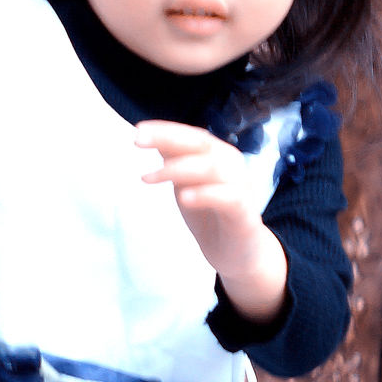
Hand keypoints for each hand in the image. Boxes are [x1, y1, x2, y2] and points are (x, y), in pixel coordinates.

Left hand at [135, 120, 286, 319]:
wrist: (237, 251)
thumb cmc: (208, 211)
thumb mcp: (185, 182)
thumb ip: (174, 160)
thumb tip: (150, 136)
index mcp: (217, 155)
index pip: (192, 135)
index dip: (166, 130)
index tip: (138, 130)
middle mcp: (231, 165)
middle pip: (201, 144)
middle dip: (169, 138)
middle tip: (137, 140)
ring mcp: (240, 187)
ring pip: (211, 168)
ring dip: (177, 169)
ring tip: (147, 177)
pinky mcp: (244, 212)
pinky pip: (229, 197)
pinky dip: (205, 194)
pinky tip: (183, 197)